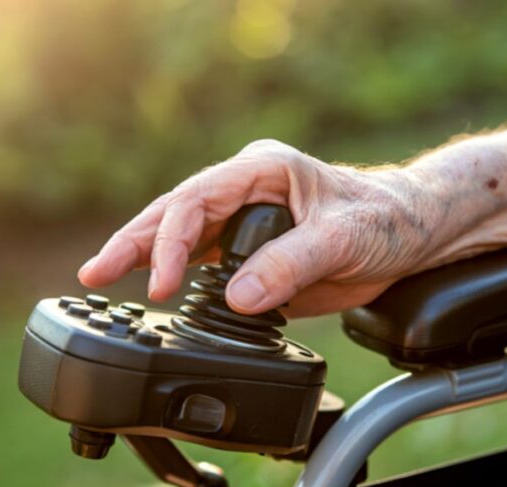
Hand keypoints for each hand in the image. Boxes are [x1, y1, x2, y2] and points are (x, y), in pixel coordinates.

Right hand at [77, 139, 429, 316]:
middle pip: (175, 214)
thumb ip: (291, 266)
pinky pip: (205, 266)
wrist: (412, 236)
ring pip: (182, 238)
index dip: (173, 240)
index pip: (198, 199)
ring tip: (101, 281)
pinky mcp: (250, 253)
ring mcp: (244, 222)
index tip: (163, 282)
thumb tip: (237, 296)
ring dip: (145, 260)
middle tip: (94, 274)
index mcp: (261, 169)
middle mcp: (244, 191)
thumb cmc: (386, 220)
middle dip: (134, 243)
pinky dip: (178, 281)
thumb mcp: (343, 240)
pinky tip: (152, 296)